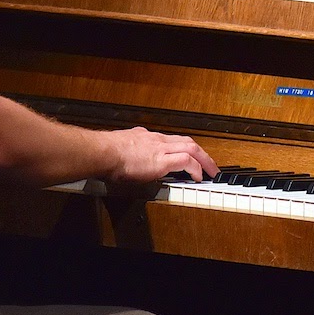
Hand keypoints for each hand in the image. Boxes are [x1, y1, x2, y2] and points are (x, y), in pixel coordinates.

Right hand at [100, 128, 218, 184]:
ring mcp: (161, 149)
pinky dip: (195, 168)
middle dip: (201, 152)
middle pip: (187, 141)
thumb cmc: (106, 152)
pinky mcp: (162, 160)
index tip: (188, 155)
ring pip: (192, 147)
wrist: (103, 151)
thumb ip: (128, 153)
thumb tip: (124, 163)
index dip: (183, 148)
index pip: (171, 140)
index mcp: (147, 137)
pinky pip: (186, 161)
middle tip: (208, 163)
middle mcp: (157, 140)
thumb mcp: (121, 148)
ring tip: (210, 171)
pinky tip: (198, 177)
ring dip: (204, 160)